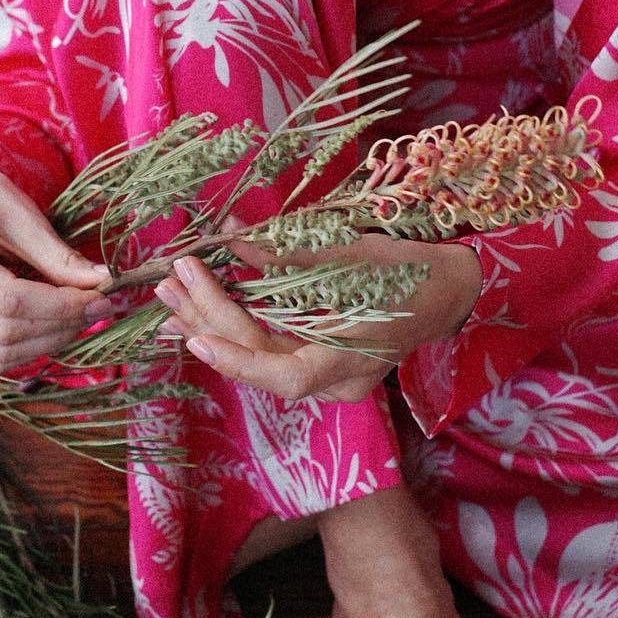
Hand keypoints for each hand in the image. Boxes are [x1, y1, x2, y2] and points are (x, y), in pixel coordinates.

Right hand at [0, 165, 111, 371]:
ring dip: (51, 341)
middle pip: (6, 331)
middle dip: (61, 324)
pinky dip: (33, 346)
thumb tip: (104, 282)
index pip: (9, 300)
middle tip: (101, 307)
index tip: (100, 298)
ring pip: (2, 353)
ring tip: (82, 316)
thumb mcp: (23, 216)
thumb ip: (59, 255)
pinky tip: (58, 325)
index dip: (60, 306)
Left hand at [153, 233, 482, 404]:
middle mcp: (336, 380)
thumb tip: (233, 237)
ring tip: (170, 293)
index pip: (288, 375)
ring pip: (258, 355)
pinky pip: (265, 350)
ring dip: (210, 323)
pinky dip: (230, 329)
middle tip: (172, 280)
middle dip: (211, 320)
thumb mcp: (353, 255)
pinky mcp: (316, 361)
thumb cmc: (409, 270)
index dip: (240, 361)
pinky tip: (192, 313)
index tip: (196, 338)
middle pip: (263, 357)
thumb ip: (291, 254)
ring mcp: (325, 376)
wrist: (447, 290)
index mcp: (354, 358)